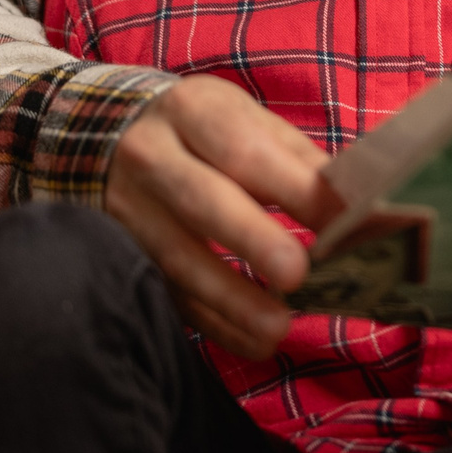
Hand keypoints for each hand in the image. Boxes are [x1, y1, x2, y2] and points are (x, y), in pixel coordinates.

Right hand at [104, 76, 339, 359]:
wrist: (99, 133)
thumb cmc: (199, 129)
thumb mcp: (241, 118)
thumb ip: (294, 157)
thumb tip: (352, 199)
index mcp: (193, 110)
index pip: (246, 151)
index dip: (294, 189)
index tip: (343, 222)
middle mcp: (150, 155)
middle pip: (204, 201)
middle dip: (253, 241)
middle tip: (299, 275)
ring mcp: (127, 208)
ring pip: (178, 259)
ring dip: (231, 299)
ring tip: (278, 330)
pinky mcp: (120, 252)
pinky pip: (167, 293)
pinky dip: (212, 322)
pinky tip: (252, 342)